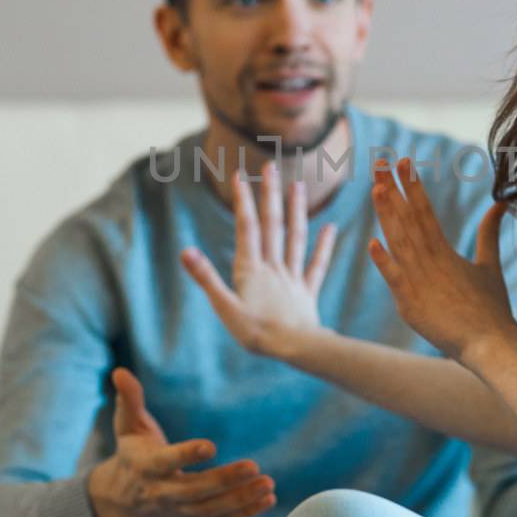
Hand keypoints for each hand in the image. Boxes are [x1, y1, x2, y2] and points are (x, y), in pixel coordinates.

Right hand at [86, 368, 275, 516]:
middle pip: (194, 490)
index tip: (211, 446)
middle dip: (224, 480)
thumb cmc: (133, 453)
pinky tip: (268, 499)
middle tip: (253, 466)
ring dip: (240, 498)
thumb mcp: (127, 426)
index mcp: (146, 467)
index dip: (186, 455)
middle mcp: (162, 493)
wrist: (123, 500)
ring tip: (267, 483)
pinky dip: (244, 512)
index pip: (166, 462)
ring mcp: (178, 511)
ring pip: (210, 509)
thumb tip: (120, 372)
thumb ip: (129, 399)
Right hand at [180, 161, 336, 358]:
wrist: (295, 350)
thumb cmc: (256, 333)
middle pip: (272, 225)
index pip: (246, 228)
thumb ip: (206, 278)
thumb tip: (186, 251)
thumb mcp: (224, 306)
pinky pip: (316, 266)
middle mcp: (273, 267)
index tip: (240, 175)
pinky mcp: (306, 293)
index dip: (243, 201)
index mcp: (251, 269)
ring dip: (296, 211)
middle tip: (271, 167)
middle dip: (270, 195)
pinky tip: (330, 228)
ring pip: (295, 238)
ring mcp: (292, 278)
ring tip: (299, 185)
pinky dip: (324, 247)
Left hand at [369, 157, 516, 364]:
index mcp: (446, 251)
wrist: (491, 345)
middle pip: (408, 219)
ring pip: (399, 242)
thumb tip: (499, 204)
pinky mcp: (411, 304)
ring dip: (386, 215)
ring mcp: (419, 282)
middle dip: (392, 189)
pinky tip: (373, 242)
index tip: (403, 162)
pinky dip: (384, 261)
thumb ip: (488, 233)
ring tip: (375, 187)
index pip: (425, 211)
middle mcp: (431, 262)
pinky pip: (394, 279)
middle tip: (379, 162)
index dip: (413, 185)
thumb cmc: (491, 308)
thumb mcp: (489, 265)